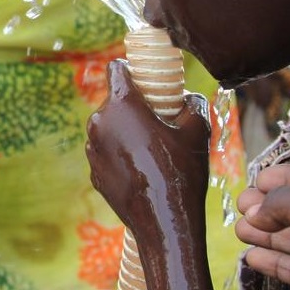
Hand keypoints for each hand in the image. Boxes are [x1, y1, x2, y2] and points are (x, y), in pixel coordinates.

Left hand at [86, 60, 211, 229]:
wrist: (164, 221)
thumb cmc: (181, 171)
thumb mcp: (196, 130)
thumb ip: (192, 104)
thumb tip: (189, 98)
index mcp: (122, 104)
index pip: (117, 69)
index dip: (132, 70)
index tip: (147, 80)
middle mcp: (99, 123)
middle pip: (115, 101)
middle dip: (134, 106)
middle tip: (160, 120)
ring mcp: (92, 150)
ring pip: (110, 128)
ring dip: (126, 132)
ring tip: (154, 149)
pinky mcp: (93, 172)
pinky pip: (107, 153)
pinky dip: (121, 155)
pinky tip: (143, 170)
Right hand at [235, 164, 289, 289]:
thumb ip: (277, 203)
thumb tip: (254, 212)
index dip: (276, 176)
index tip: (255, 180)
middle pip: (287, 208)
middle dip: (262, 206)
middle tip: (240, 207)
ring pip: (284, 238)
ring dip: (260, 233)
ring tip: (239, 230)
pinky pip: (287, 268)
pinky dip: (268, 262)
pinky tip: (251, 257)